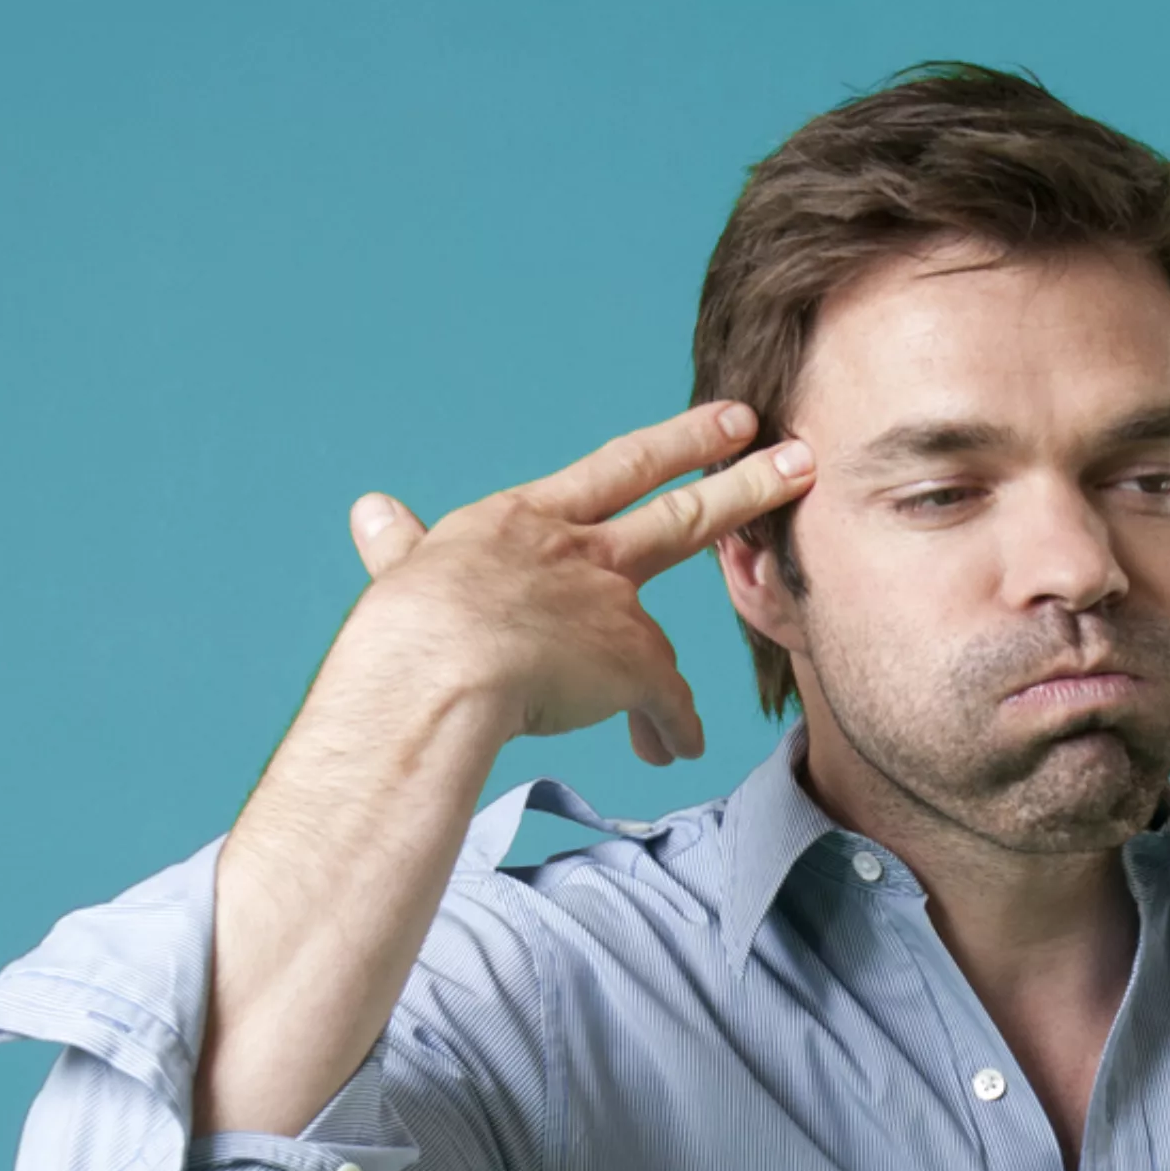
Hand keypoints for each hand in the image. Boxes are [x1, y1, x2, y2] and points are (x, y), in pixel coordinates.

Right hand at [342, 401, 815, 765]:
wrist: (431, 670)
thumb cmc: (402, 629)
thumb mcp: (403, 572)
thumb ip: (400, 546)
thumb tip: (370, 511)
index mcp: (524, 522)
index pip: (613, 470)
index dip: (677, 443)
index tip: (728, 420)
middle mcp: (578, 551)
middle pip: (681, 513)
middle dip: (748, 484)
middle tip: (799, 457)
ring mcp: (610, 606)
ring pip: (667, 633)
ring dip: (671, 676)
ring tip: (677, 718)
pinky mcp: (631, 665)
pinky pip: (665, 704)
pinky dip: (668, 729)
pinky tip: (668, 750)